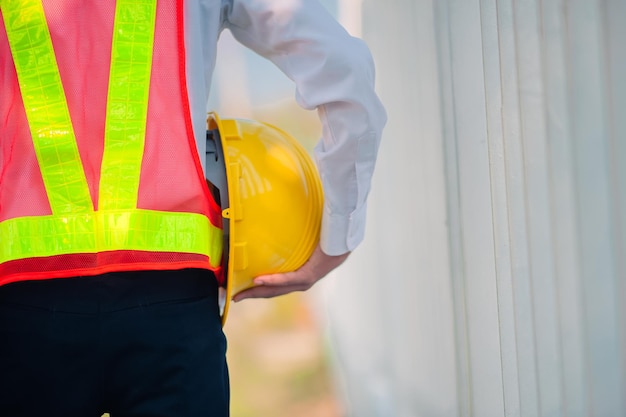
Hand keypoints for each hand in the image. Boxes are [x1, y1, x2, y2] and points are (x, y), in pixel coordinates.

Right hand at [232, 244, 349, 301]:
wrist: (343, 238)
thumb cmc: (325, 236)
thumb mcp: (301, 241)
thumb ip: (287, 241)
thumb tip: (273, 227)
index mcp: (299, 276)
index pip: (275, 286)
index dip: (257, 290)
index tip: (239, 291)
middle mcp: (301, 282)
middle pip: (272, 292)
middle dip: (251, 295)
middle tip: (233, 297)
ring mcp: (305, 280)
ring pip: (277, 289)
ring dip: (257, 292)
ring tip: (240, 293)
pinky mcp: (309, 274)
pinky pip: (288, 279)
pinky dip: (273, 280)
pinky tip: (258, 280)